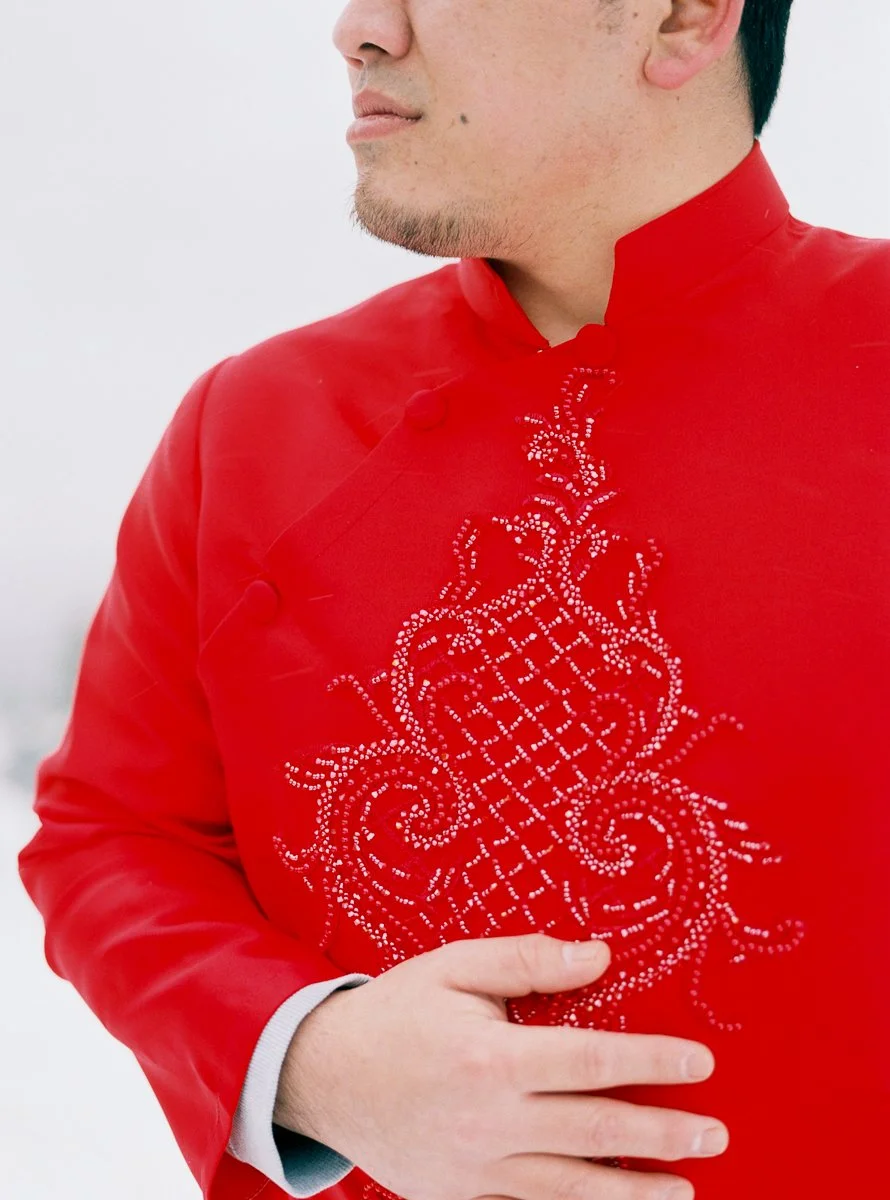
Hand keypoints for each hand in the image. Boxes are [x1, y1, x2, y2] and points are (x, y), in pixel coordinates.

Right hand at [274, 932, 727, 1199]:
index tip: (700, 1063)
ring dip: (636, 1192)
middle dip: (663, 1135)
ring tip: (684, 1189)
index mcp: (493, 1059)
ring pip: (573, 1189)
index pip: (595, 1062)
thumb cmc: (395, 1011)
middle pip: (597, 1134)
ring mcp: (478, 1169)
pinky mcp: (463, 1195)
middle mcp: (492, 1121)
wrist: (323, 1075)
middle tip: (714, 1133)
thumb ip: (527, 961)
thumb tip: (598, 957)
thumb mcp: (454, 966)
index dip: (654, 1063)